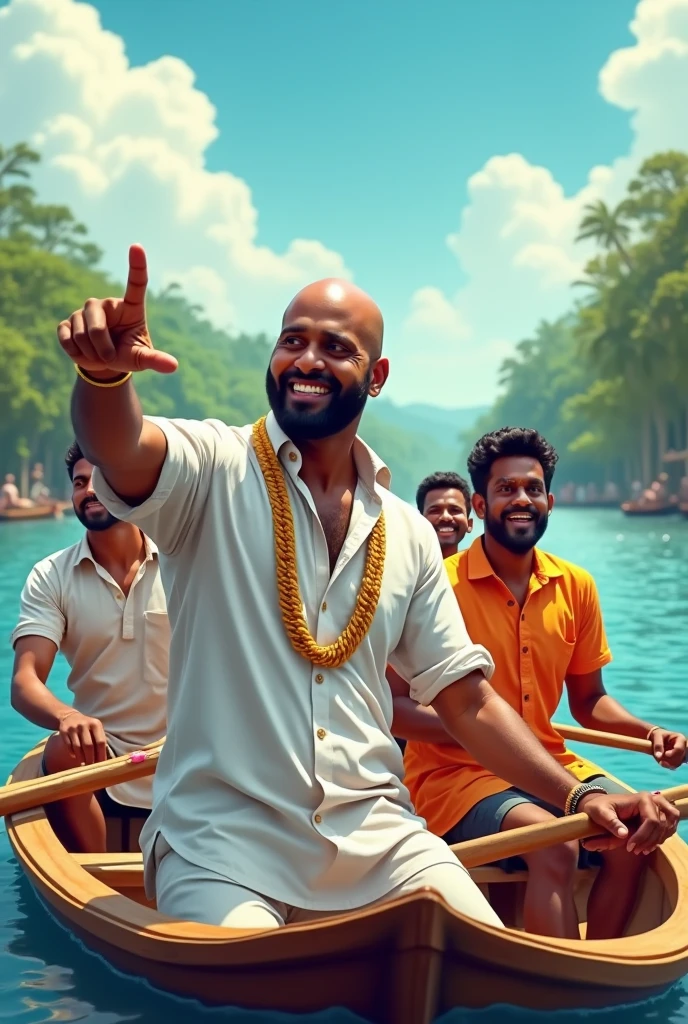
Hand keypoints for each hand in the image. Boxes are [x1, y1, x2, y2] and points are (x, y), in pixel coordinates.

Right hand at [57, 244, 177, 376]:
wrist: (104, 363)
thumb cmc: (128, 354)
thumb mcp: (142, 358)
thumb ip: (155, 360)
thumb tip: (173, 366)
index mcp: (130, 308)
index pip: (136, 283)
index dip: (137, 265)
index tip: (137, 246)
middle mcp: (106, 305)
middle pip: (96, 326)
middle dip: (102, 348)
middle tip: (109, 358)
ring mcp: (84, 311)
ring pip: (81, 334)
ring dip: (91, 353)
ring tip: (99, 356)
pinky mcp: (66, 322)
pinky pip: (67, 338)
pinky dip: (75, 353)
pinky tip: (82, 352)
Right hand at [57, 709, 107, 765]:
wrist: (70, 717)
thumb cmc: (87, 727)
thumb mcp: (95, 729)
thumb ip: (99, 741)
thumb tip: (102, 759)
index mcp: (95, 724)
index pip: (100, 742)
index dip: (101, 754)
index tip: (101, 764)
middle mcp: (84, 725)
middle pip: (89, 746)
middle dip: (90, 758)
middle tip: (91, 766)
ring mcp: (73, 728)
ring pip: (78, 747)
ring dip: (81, 758)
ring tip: (84, 763)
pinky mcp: (64, 731)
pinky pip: (69, 746)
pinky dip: (73, 753)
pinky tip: (76, 756)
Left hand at [579, 790, 678, 854]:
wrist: (600, 806)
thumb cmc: (599, 808)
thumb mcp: (600, 814)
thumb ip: (611, 823)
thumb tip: (624, 834)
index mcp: (642, 799)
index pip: (652, 821)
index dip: (643, 836)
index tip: (630, 847)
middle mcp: (653, 801)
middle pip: (660, 826)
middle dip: (648, 841)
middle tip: (635, 851)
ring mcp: (656, 808)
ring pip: (666, 828)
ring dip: (655, 841)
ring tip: (640, 850)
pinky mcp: (657, 816)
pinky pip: (666, 829)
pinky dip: (659, 839)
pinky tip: (647, 847)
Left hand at [648, 727, 686, 768]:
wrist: (657, 738)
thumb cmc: (658, 735)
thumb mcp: (656, 736)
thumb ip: (658, 745)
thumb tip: (659, 756)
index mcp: (680, 739)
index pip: (680, 748)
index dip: (673, 753)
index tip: (666, 754)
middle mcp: (683, 747)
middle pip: (681, 757)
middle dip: (671, 760)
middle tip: (661, 761)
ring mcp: (681, 754)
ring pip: (679, 763)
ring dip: (669, 764)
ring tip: (661, 761)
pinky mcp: (678, 759)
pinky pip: (675, 765)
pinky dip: (668, 766)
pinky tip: (662, 763)